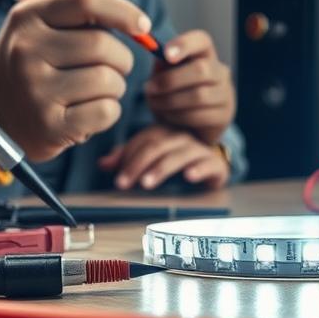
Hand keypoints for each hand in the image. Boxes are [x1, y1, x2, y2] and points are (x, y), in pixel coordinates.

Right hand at [0, 0, 150, 162]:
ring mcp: (35, 90)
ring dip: (116, 87)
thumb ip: (85, 18)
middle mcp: (26, 51)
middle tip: (111, 69)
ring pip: (109, 80)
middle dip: (121, 59)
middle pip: (103, 45)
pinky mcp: (48, 126)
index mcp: (28, 18)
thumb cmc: (32, 63)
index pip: (86, 1)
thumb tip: (142, 27)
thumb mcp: (42, 28)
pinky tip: (89, 112)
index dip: (124, 11)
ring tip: (96, 91)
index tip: (143, 26)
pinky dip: (109, 112)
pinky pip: (106, 111)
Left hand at [98, 124, 229, 190]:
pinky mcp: (215, 164)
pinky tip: (189, 177)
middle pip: (157, 146)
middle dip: (138, 165)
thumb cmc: (177, 161)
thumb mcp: (152, 158)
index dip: (128, 158)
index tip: (118, 180)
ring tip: (147, 183)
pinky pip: (208, 164)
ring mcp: (200, 149)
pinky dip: (199, 169)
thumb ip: (128, 159)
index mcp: (163, 133)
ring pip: (178, 155)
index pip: (143, 141)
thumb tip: (102, 164)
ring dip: (161, 168)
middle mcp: (181, 137)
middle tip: (124, 184)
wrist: (215, 165)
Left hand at [144, 30, 235, 144]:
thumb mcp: (165, 75)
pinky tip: (168, 116)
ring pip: (199, 95)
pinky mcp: (223, 116)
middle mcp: (220, 71)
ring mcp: (225, 94)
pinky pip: (199, 115)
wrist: (188, 125)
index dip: (185, 44)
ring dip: (170, 101)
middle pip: (201, 69)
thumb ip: (162, 65)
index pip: (202, 40)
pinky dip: (178, 116)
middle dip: (170, 80)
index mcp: (205, 54)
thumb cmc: (174, 93)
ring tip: (154, 104)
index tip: (166, 54)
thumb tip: (160, 56)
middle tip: (149, 89)